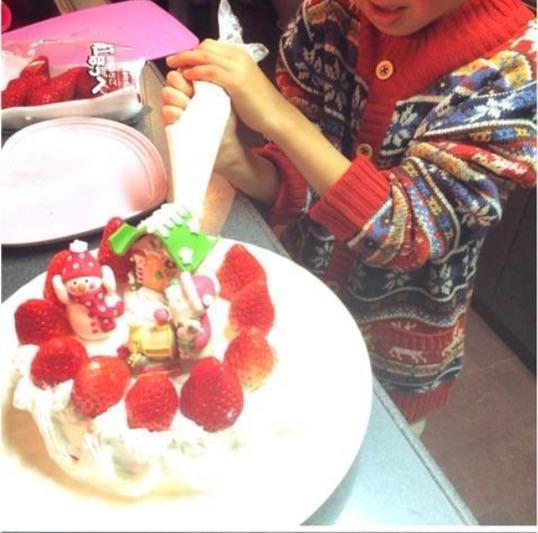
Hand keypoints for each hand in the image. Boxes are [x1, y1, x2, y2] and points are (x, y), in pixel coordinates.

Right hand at [161, 66, 242, 175]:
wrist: (227, 141)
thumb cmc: (226, 118)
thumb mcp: (223, 93)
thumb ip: (211, 77)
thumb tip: (204, 63)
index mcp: (194, 83)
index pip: (183, 67)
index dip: (189, 71)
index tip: (199, 82)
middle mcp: (183, 94)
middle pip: (171, 78)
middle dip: (182, 85)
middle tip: (194, 95)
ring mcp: (176, 108)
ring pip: (166, 93)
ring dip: (179, 98)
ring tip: (191, 107)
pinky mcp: (172, 123)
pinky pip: (165, 112)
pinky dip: (172, 113)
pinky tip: (183, 116)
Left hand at [165, 39, 290, 137]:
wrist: (275, 116)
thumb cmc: (259, 106)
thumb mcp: (242, 85)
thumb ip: (228, 78)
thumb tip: (211, 80)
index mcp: (241, 55)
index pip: (211, 45)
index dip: (194, 51)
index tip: (182, 60)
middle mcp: (239, 57)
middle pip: (206, 47)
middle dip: (186, 53)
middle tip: (172, 61)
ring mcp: (238, 68)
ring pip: (206, 56)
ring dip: (186, 59)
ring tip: (173, 66)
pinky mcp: (236, 81)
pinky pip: (211, 71)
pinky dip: (197, 71)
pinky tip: (187, 77)